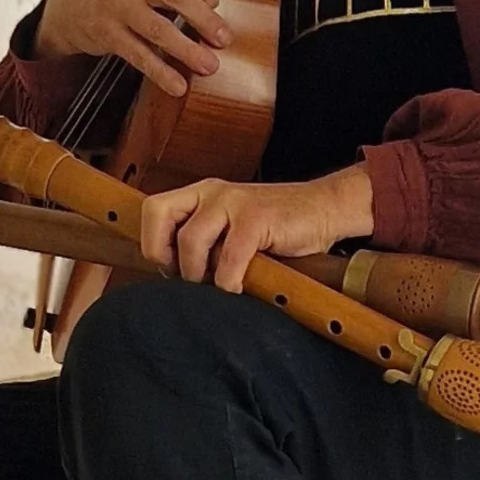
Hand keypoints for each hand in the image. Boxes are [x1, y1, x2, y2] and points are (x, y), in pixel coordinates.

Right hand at [34, 0, 230, 95]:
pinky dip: (160, 72)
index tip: (216, 1)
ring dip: (187, 49)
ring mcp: (115, 4)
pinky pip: (138, 54)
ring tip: (209, 66)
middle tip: (224, 39)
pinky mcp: (105, 32)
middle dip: (204, 19)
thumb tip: (216, 5)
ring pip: (158, 28)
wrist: (67, 3)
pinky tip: (177, 85)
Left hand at [140, 167, 375, 292]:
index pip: (154, 209)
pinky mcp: (256, 218)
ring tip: (217, 286)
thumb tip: (177, 281)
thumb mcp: (233, 229)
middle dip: (164, 254)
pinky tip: (239, 287)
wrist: (325, 209)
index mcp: (202, 194)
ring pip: (190, 240)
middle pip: (159, 214)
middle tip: (188, 278)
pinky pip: (228, 257)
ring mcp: (234, 202)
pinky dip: (229, 281)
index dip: (154, 243)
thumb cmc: (279, 228)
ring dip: (198, 274)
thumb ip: (207, 243)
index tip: (171, 270)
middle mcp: (212, 192)